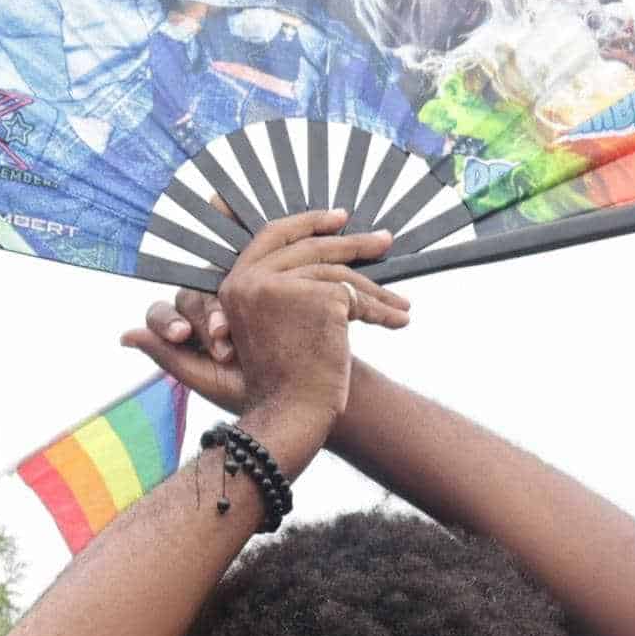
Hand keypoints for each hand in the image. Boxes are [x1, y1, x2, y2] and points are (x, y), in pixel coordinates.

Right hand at [204, 210, 407, 463]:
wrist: (288, 415)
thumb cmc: (279, 382)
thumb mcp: (263, 329)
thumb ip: (275, 291)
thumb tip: (318, 256)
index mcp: (234, 283)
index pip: (274, 235)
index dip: (309, 223)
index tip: (339, 220)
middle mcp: (253, 280)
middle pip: (313, 247)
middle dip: (354, 243)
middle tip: (384, 242)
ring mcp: (284, 286)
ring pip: (340, 274)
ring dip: (376, 289)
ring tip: (400, 302)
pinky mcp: (319, 299)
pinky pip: (357, 297)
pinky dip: (382, 310)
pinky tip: (397, 320)